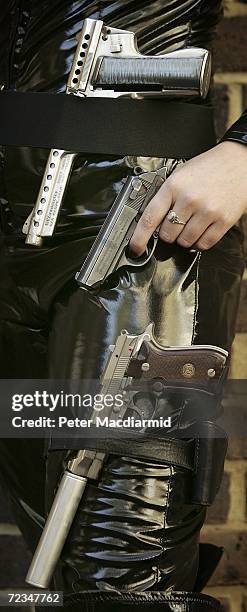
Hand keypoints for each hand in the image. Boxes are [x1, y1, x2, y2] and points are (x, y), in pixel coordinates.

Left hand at [130, 141, 246, 254]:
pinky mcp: (223, 221)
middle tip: (176, 223)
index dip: (139, 238)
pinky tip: (201, 231)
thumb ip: (166, 197)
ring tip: (191, 223)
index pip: (150, 218)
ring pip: (185, 242)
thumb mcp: (180, 175)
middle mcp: (189, 199)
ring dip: (184, 239)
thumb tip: (152, 223)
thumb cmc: (209, 168)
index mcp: (174, 186)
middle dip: (168, 233)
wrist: (239, 161)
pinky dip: (200, 242)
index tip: (135, 248)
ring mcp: (207, 211)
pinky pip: (204, 244)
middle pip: (167, 234)